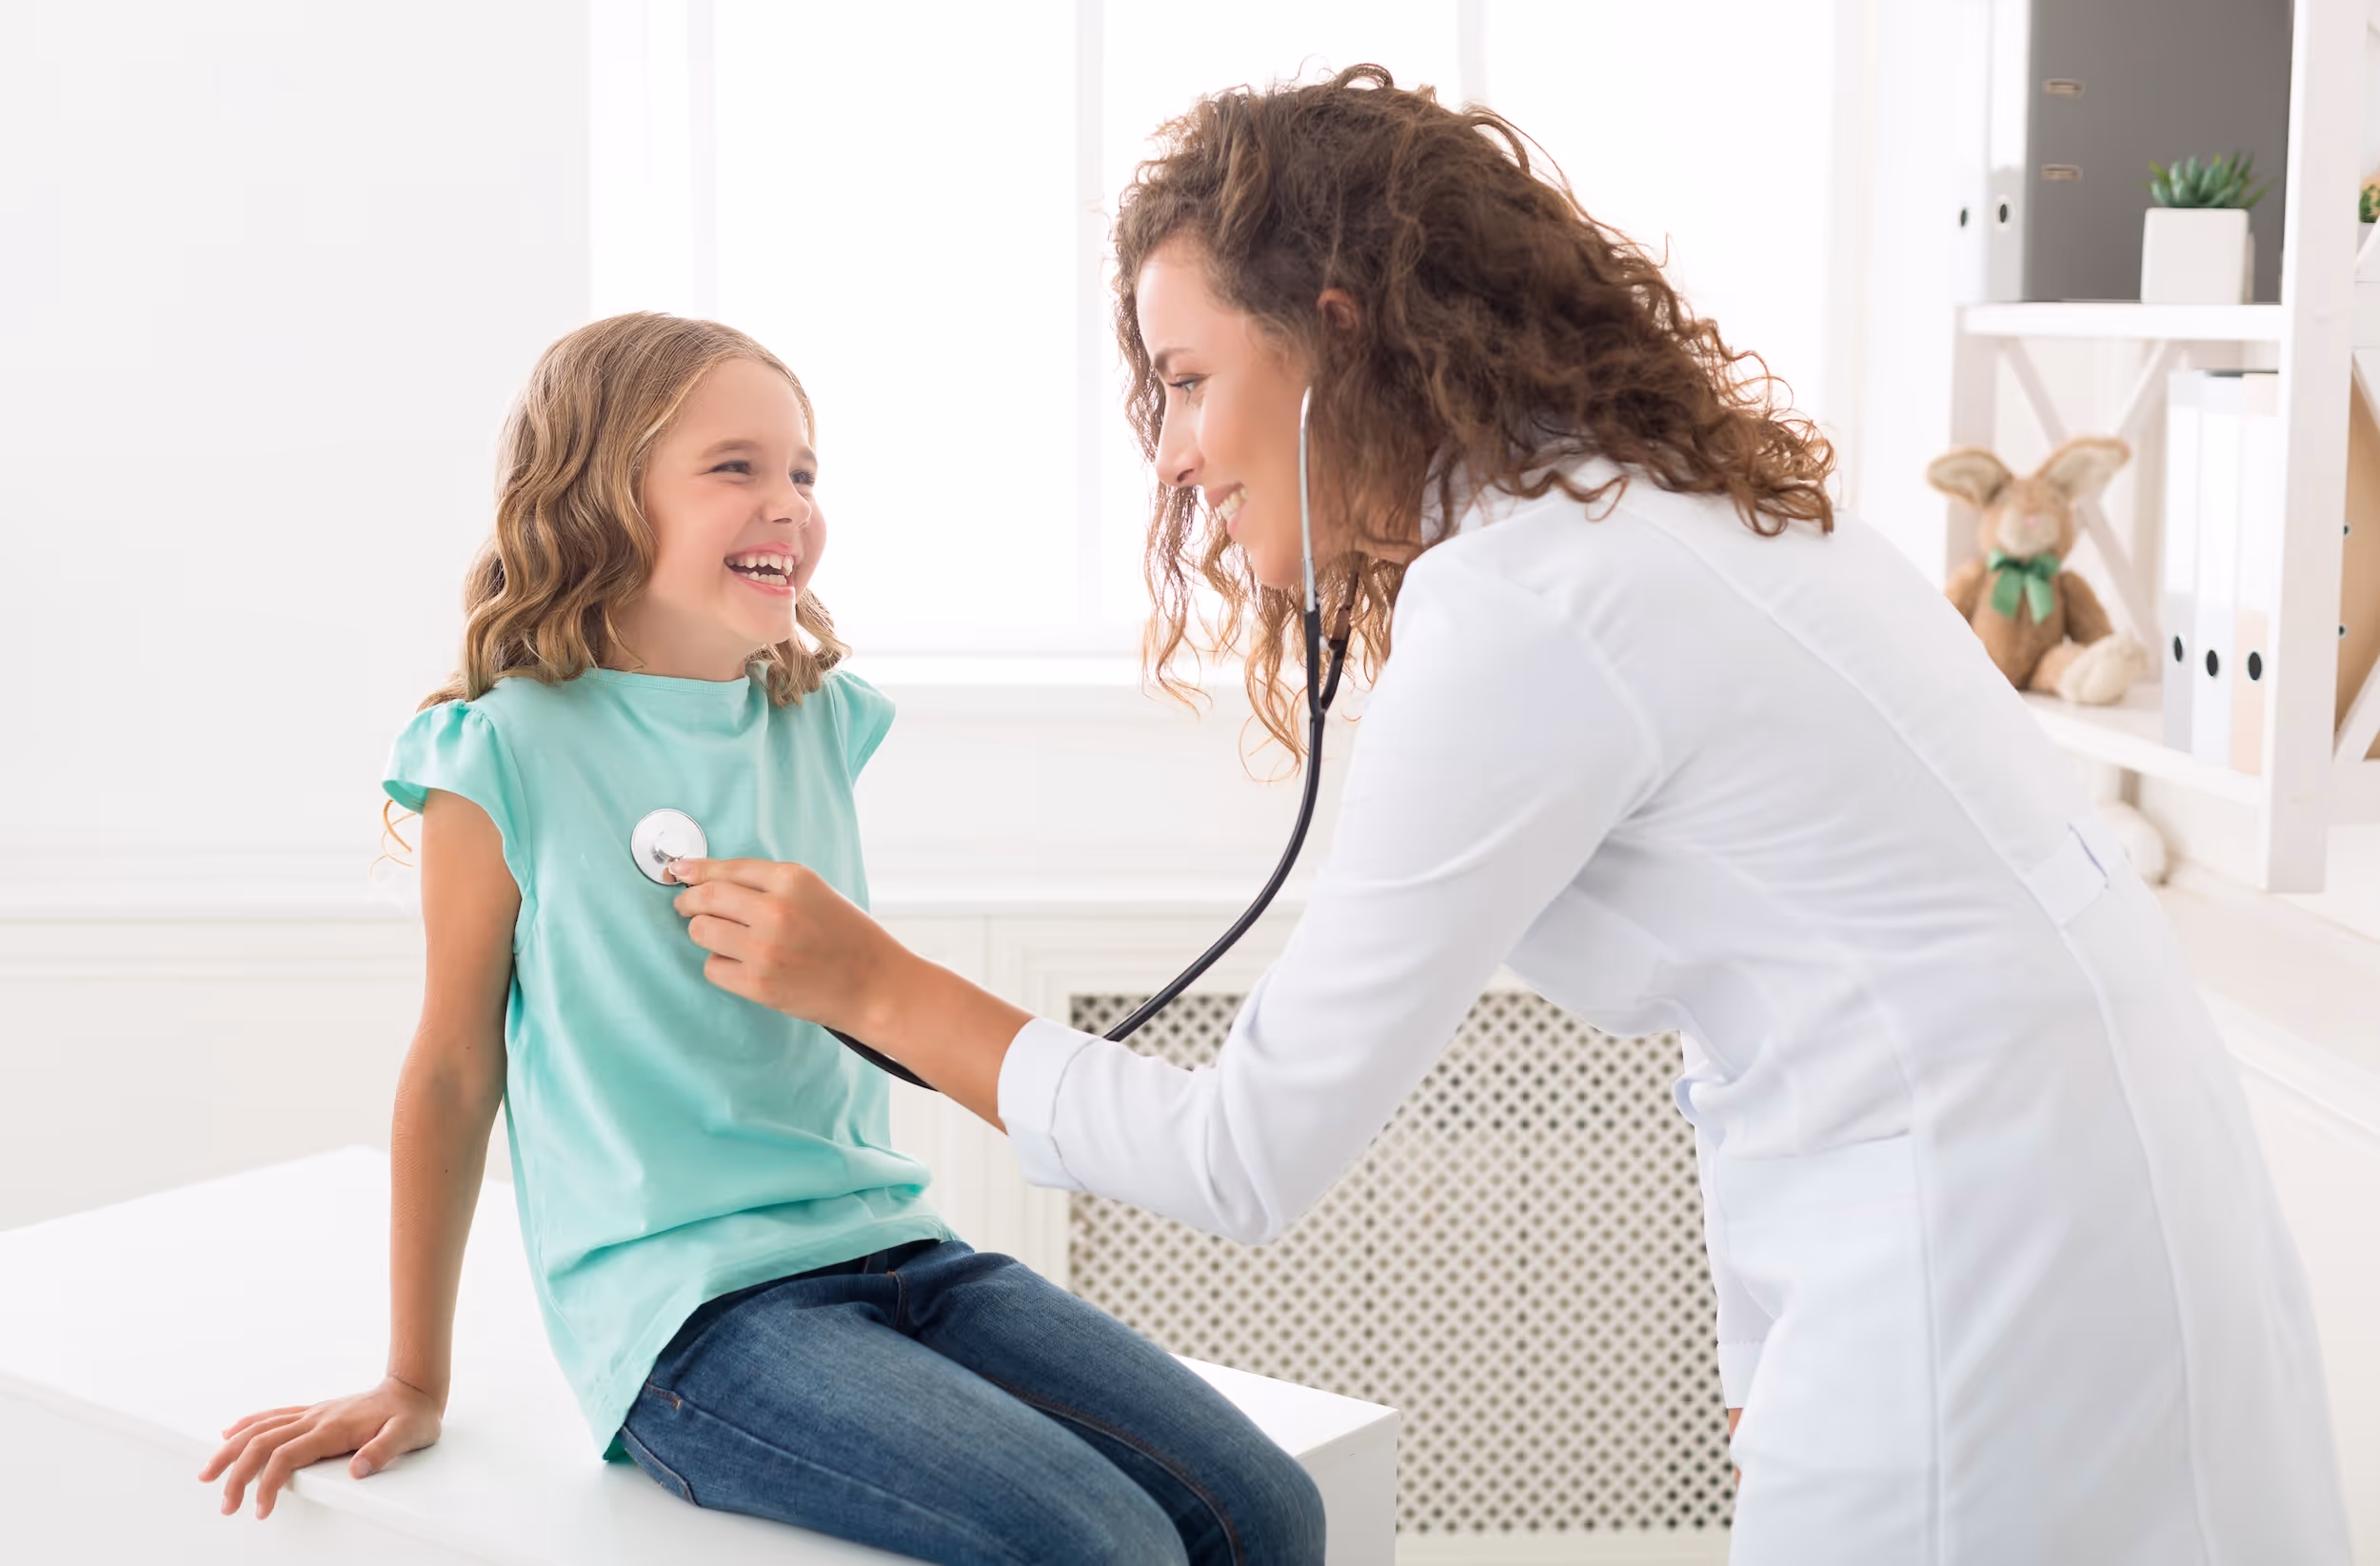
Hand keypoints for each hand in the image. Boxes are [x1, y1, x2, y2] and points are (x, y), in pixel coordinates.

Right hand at [198, 1376, 442, 1518]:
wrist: (414, 1388)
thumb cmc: (412, 1415)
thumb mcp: (409, 1434)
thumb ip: (384, 1451)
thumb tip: (358, 1469)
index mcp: (333, 1429)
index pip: (286, 1456)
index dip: (267, 1484)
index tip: (260, 1511)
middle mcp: (316, 1418)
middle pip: (262, 1443)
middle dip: (237, 1474)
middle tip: (226, 1505)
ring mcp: (313, 1413)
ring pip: (260, 1428)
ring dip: (230, 1449)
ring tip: (207, 1473)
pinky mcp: (314, 1412)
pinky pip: (273, 1415)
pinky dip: (247, 1424)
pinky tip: (229, 1432)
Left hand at [668, 857, 894, 1032]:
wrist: (876, 986)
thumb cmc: (849, 938)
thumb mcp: (816, 893)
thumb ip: (769, 884)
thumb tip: (710, 878)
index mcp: (793, 880)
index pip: (727, 868)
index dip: (696, 870)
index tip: (678, 871)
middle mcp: (776, 910)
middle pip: (705, 898)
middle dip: (688, 901)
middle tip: (685, 906)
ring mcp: (765, 949)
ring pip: (701, 931)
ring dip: (704, 934)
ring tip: (723, 938)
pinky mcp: (758, 984)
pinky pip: (713, 968)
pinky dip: (721, 966)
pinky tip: (743, 966)